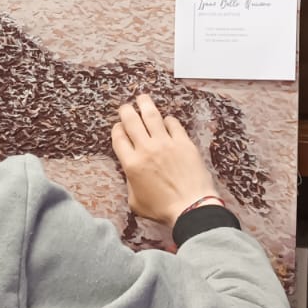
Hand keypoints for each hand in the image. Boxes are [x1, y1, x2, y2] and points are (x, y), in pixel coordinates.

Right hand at [111, 94, 219, 227]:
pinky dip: (168, 120)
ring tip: (142, 98)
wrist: (191, 207)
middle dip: (126, 111)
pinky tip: (167, 121)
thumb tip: (132, 173)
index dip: (117, 129)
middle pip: (131, 121)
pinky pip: (173, 124)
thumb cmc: (163, 209)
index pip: (118, 137)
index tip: (119, 127)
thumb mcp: (135, 201)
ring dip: (144, 104)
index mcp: (131, 164)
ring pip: (151, 116)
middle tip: (126, 107)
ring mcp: (166, 144)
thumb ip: (130, 183)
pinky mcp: (183, 143)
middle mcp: (146, 150)